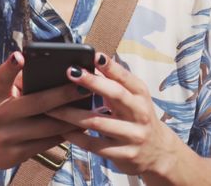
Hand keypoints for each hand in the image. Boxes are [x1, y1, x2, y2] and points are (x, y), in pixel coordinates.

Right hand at [0, 51, 89, 173]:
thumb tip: (48, 69)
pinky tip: (78, 126)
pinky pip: (46, 144)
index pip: (0, 79)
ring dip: (70, 117)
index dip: (10, 67)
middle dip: (62, 95)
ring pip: (47, 127)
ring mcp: (6, 137)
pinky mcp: (15, 155)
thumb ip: (15, 81)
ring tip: (89, 107)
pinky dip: (64, 134)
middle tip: (84, 86)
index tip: (20, 56)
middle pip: (36, 104)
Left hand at [45, 52, 182, 176]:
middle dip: (92, 82)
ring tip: (52, 108)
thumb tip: (94, 62)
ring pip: (98, 122)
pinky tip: (63, 131)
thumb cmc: (138, 118)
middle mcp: (140, 113)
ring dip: (72, 114)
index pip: (126, 78)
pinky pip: (95, 145)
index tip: (94, 55)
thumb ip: (116, 82)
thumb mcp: (134, 99)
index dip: (111, 66)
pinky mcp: (123, 154)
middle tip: (71, 72)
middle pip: (115, 94)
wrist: (158, 153)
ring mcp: (132, 135)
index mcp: (141, 95)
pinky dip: (77, 137)